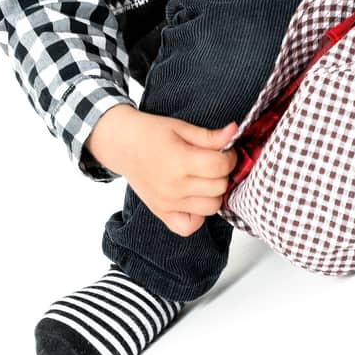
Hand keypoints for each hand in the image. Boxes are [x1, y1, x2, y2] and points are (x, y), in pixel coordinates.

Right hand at [115, 110, 239, 236]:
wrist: (121, 144)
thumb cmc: (149, 133)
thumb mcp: (181, 127)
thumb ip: (209, 136)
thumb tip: (233, 132)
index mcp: (179, 161)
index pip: (220, 166)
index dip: (230, 157)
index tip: (226, 151)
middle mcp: (174, 187)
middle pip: (219, 187)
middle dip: (223, 172)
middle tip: (214, 162)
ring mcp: (168, 203)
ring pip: (210, 207)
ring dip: (213, 193)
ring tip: (205, 178)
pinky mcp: (162, 213)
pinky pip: (189, 227)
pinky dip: (197, 216)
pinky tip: (194, 198)